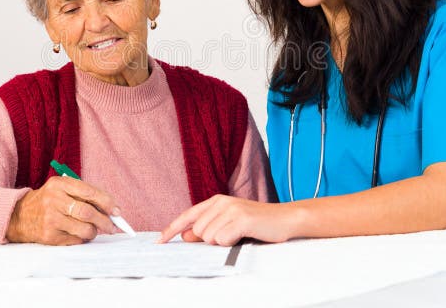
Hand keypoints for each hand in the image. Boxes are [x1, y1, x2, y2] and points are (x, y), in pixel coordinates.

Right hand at [6, 176, 118, 244]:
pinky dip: (82, 239)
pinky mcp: (49, 237)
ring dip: (94, 232)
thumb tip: (111, 209)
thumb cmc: (49, 200)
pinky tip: (79, 234)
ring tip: (93, 230)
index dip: (106, 202)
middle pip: (87, 213)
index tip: (117, 211)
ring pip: (84, 230)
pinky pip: (75, 241)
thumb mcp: (62, 188)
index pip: (89, 192)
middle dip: (105, 221)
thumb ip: (85, 194)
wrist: (20, 215)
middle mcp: (54, 201)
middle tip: (113, 226)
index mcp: (59, 184)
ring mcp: (51, 220)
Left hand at [158, 194, 295, 246]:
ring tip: (239, 235)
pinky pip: (222, 240)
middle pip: (197, 232)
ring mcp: (230, 209)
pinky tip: (243, 235)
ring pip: (208, 238)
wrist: (285, 219)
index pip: (187, 215)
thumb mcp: (229, 223)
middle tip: (231, 235)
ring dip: (223, 242)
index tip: (160, 240)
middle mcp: (221, 202)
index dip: (172, 229)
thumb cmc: (257, 223)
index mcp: (216, 201)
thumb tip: (186, 236)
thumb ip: (208, 227)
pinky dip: (231, 243)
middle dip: (211, 240)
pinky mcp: (240, 219)